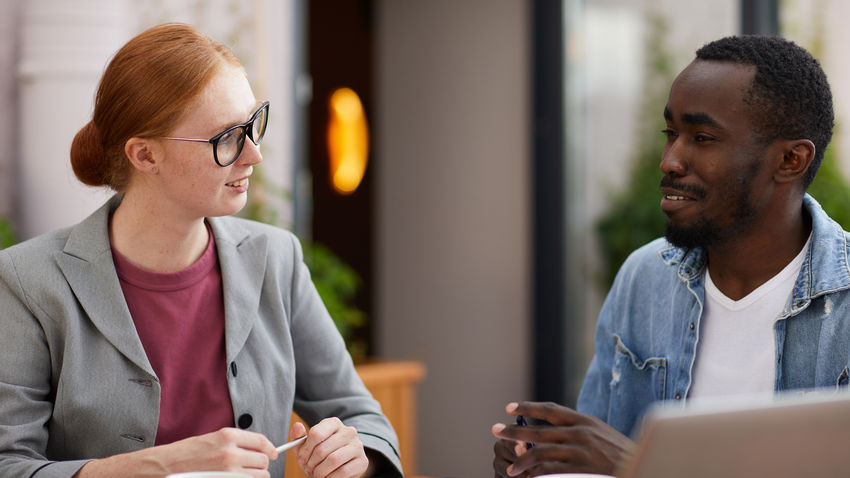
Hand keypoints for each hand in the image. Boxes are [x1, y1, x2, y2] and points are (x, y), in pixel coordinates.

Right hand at [75, 427, 277, 476]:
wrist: (163, 467)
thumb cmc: (185, 453)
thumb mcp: (212, 438)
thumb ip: (235, 441)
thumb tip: (258, 447)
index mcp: (228, 436)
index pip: (262, 442)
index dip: (270, 448)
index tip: (273, 452)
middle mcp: (230, 454)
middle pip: (263, 461)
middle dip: (261, 464)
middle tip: (252, 466)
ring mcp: (228, 472)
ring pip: (259, 476)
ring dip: (255, 476)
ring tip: (243, 474)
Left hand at [292, 417, 369, 477]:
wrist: (340, 469)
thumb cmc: (321, 456)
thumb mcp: (307, 447)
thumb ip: (299, 437)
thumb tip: (297, 426)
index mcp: (333, 423)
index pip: (316, 433)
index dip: (305, 450)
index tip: (302, 458)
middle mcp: (348, 431)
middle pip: (323, 449)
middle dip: (311, 464)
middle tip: (309, 469)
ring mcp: (357, 446)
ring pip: (333, 460)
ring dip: (320, 472)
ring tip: (317, 474)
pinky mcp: (362, 461)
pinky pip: (343, 471)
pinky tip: (328, 477)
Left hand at [491, 401, 633, 476]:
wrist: (642, 467)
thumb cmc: (621, 455)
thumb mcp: (602, 435)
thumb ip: (578, 430)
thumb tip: (550, 430)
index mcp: (585, 421)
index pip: (550, 410)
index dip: (528, 408)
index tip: (509, 407)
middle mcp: (581, 433)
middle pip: (538, 430)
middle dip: (514, 430)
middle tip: (495, 430)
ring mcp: (580, 452)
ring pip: (540, 453)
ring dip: (522, 461)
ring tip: (511, 469)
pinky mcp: (580, 470)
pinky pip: (550, 471)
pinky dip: (536, 475)